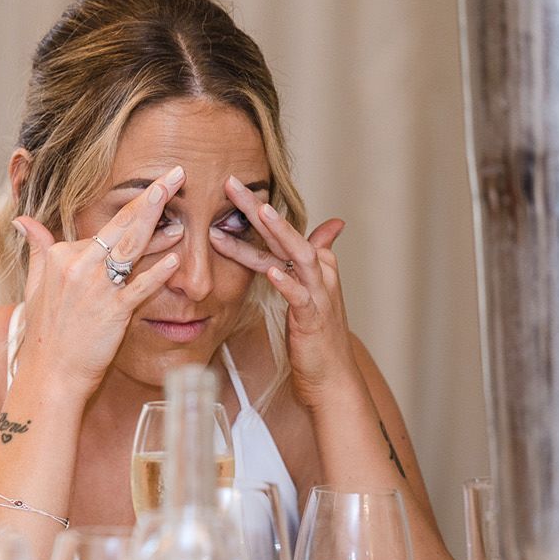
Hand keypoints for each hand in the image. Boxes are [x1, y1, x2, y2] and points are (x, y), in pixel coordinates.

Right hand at [11, 165, 186, 394]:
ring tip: (183, 210)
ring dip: (159, 227)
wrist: (49, 375)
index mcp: (61, 257)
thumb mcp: (35, 285)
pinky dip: (158, 274)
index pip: (104, 228)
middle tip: (176, 176)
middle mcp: (78, 267)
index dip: (134, 208)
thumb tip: (24, 221)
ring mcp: (96, 289)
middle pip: (121, 226)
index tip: (156, 191)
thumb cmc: (45, 334)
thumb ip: (37, 249)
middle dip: (151, 198)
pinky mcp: (112, 313)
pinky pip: (140, 288)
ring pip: (133, 250)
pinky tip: (176, 260)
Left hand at [210, 176, 363, 408]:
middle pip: (285, 233)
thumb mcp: (310, 290)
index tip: (225, 190)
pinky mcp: (313, 319)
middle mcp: (316, 274)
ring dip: (279, 233)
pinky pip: (300, 296)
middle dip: (258, 207)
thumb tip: (333, 224)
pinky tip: (272, 271)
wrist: (332, 377)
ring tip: (261, 211)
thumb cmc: (315, 335)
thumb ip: (308, 256)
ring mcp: (318, 295)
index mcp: (309, 266)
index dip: (253, 211)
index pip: (277, 233)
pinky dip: (287, 282)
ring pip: (298, 255)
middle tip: (231, 182)